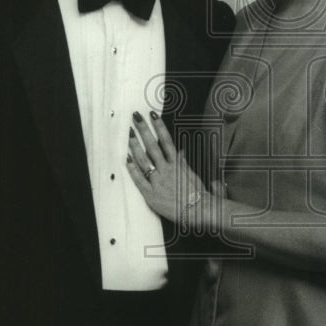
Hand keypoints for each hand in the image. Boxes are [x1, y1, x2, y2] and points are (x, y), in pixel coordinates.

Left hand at [126, 110, 209, 225]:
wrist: (199, 210)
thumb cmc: (198, 194)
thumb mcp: (192, 174)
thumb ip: (184, 162)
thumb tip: (180, 151)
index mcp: (177, 164)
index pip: (166, 140)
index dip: (159, 126)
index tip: (153, 115)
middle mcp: (166, 169)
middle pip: (153, 145)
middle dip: (143, 129)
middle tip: (135, 116)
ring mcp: (158, 181)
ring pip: (144, 159)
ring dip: (135, 145)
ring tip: (128, 133)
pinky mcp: (151, 194)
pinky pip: (139, 179)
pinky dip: (132, 168)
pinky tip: (126, 158)